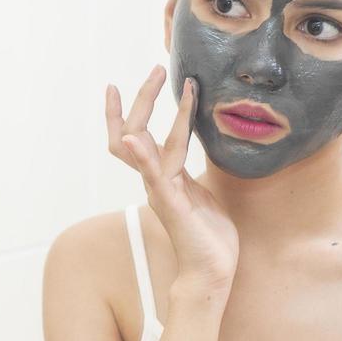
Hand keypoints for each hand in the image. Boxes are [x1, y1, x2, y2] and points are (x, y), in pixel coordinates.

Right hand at [107, 65, 238, 293]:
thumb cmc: (209, 234)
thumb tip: (191, 149)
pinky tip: (133, 138)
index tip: (135, 81)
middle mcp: (154, 179)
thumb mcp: (201, 190)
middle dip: (141, 99)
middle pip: (133, 133)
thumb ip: (188, 169)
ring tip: (164, 81)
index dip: (130, 110)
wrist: (211, 271)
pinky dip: (142, 155)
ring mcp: (159, 190)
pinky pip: (155, 174)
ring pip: (143, 145)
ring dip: (150, 110)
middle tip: (155, 69)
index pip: (137, 136)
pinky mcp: (171, 203)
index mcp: (162, 176)